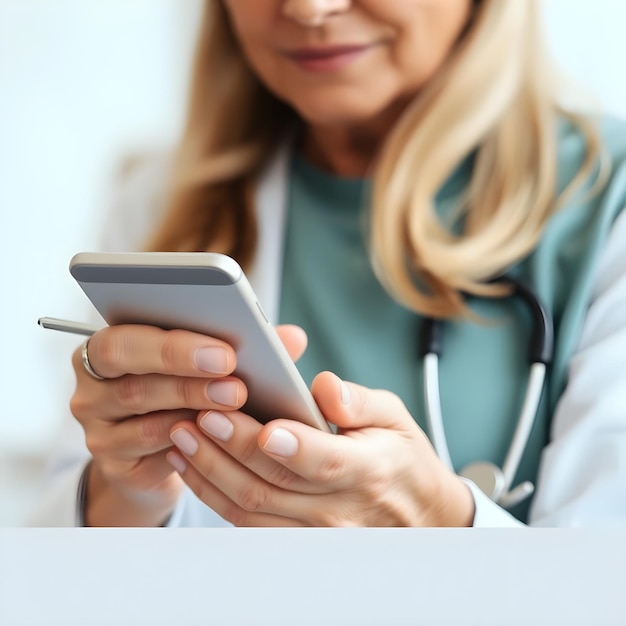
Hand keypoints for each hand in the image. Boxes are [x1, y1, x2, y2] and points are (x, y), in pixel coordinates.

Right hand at [70, 324, 246, 525]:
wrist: (157, 456)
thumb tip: (294, 338)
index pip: (125, 333)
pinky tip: (216, 431)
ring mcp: (98, 424)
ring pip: (140, 406)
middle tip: (233, 375)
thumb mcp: (207, 368)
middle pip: (124, 364)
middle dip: (181, 366)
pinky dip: (185, 436)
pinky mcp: (113, 461)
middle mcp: (94, 382)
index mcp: (111, 344)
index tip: (224, 349)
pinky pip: (147, 447)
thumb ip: (245, 346)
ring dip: (191, 400)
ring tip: (236, 398)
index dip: (172, 341)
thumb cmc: (185, 396)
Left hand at [167, 355, 474, 526]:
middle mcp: (337, 508)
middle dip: (229, 448)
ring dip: (209, 471)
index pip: (322, 462)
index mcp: (367, 469)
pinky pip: (244, 523)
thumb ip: (359, 402)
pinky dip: (212, 493)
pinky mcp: (293, 540)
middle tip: (197, 414)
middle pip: (272, 483)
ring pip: (249, 508)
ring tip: (181, 434)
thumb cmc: (399, 456)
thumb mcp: (395, 417)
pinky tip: (191, 464)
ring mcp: (313, 532)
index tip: (260, 426)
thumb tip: (324, 387)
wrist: (414, 512)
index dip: (290, 446)